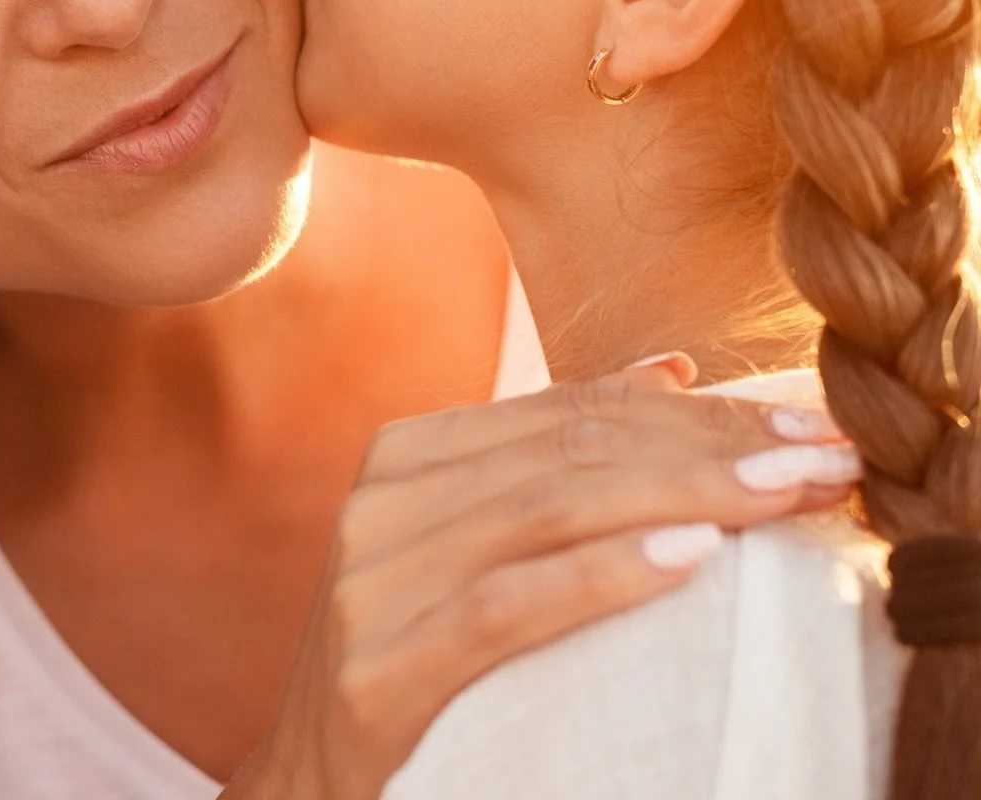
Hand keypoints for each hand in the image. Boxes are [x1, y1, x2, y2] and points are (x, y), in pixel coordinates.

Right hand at [222, 359, 852, 799]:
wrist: (312, 782)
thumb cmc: (415, 655)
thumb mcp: (476, 544)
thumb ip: (555, 456)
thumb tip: (670, 370)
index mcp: (406, 454)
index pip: (568, 408)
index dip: (693, 409)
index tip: (798, 422)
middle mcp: (382, 497)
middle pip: (567, 449)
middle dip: (708, 446)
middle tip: (818, 456)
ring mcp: (372, 579)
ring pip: (545, 508)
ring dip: (683, 496)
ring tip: (783, 496)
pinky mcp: (380, 666)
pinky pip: (507, 605)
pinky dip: (603, 575)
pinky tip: (688, 560)